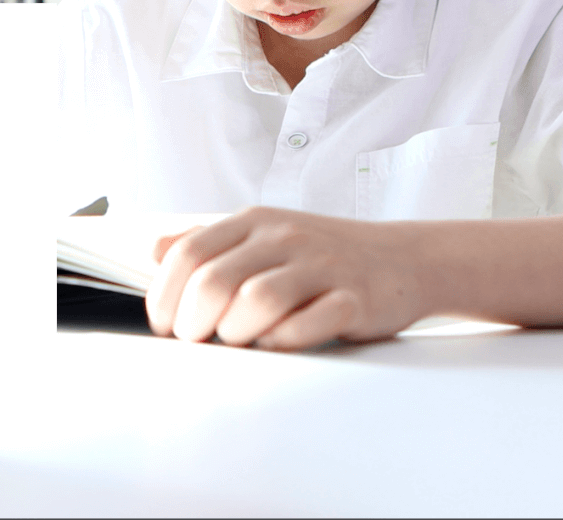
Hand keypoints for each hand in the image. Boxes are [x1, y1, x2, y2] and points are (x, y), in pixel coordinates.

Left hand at [146, 207, 428, 349]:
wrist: (406, 259)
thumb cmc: (325, 255)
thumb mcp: (263, 235)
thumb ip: (210, 242)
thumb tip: (156, 250)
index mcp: (255, 221)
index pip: (188, 252)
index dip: (165, 295)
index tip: (165, 324)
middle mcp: (285, 237)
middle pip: (214, 281)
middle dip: (193, 322)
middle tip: (198, 339)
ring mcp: (322, 266)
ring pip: (255, 302)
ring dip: (236, 332)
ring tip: (240, 339)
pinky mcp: (354, 299)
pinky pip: (306, 326)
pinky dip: (283, 341)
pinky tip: (280, 341)